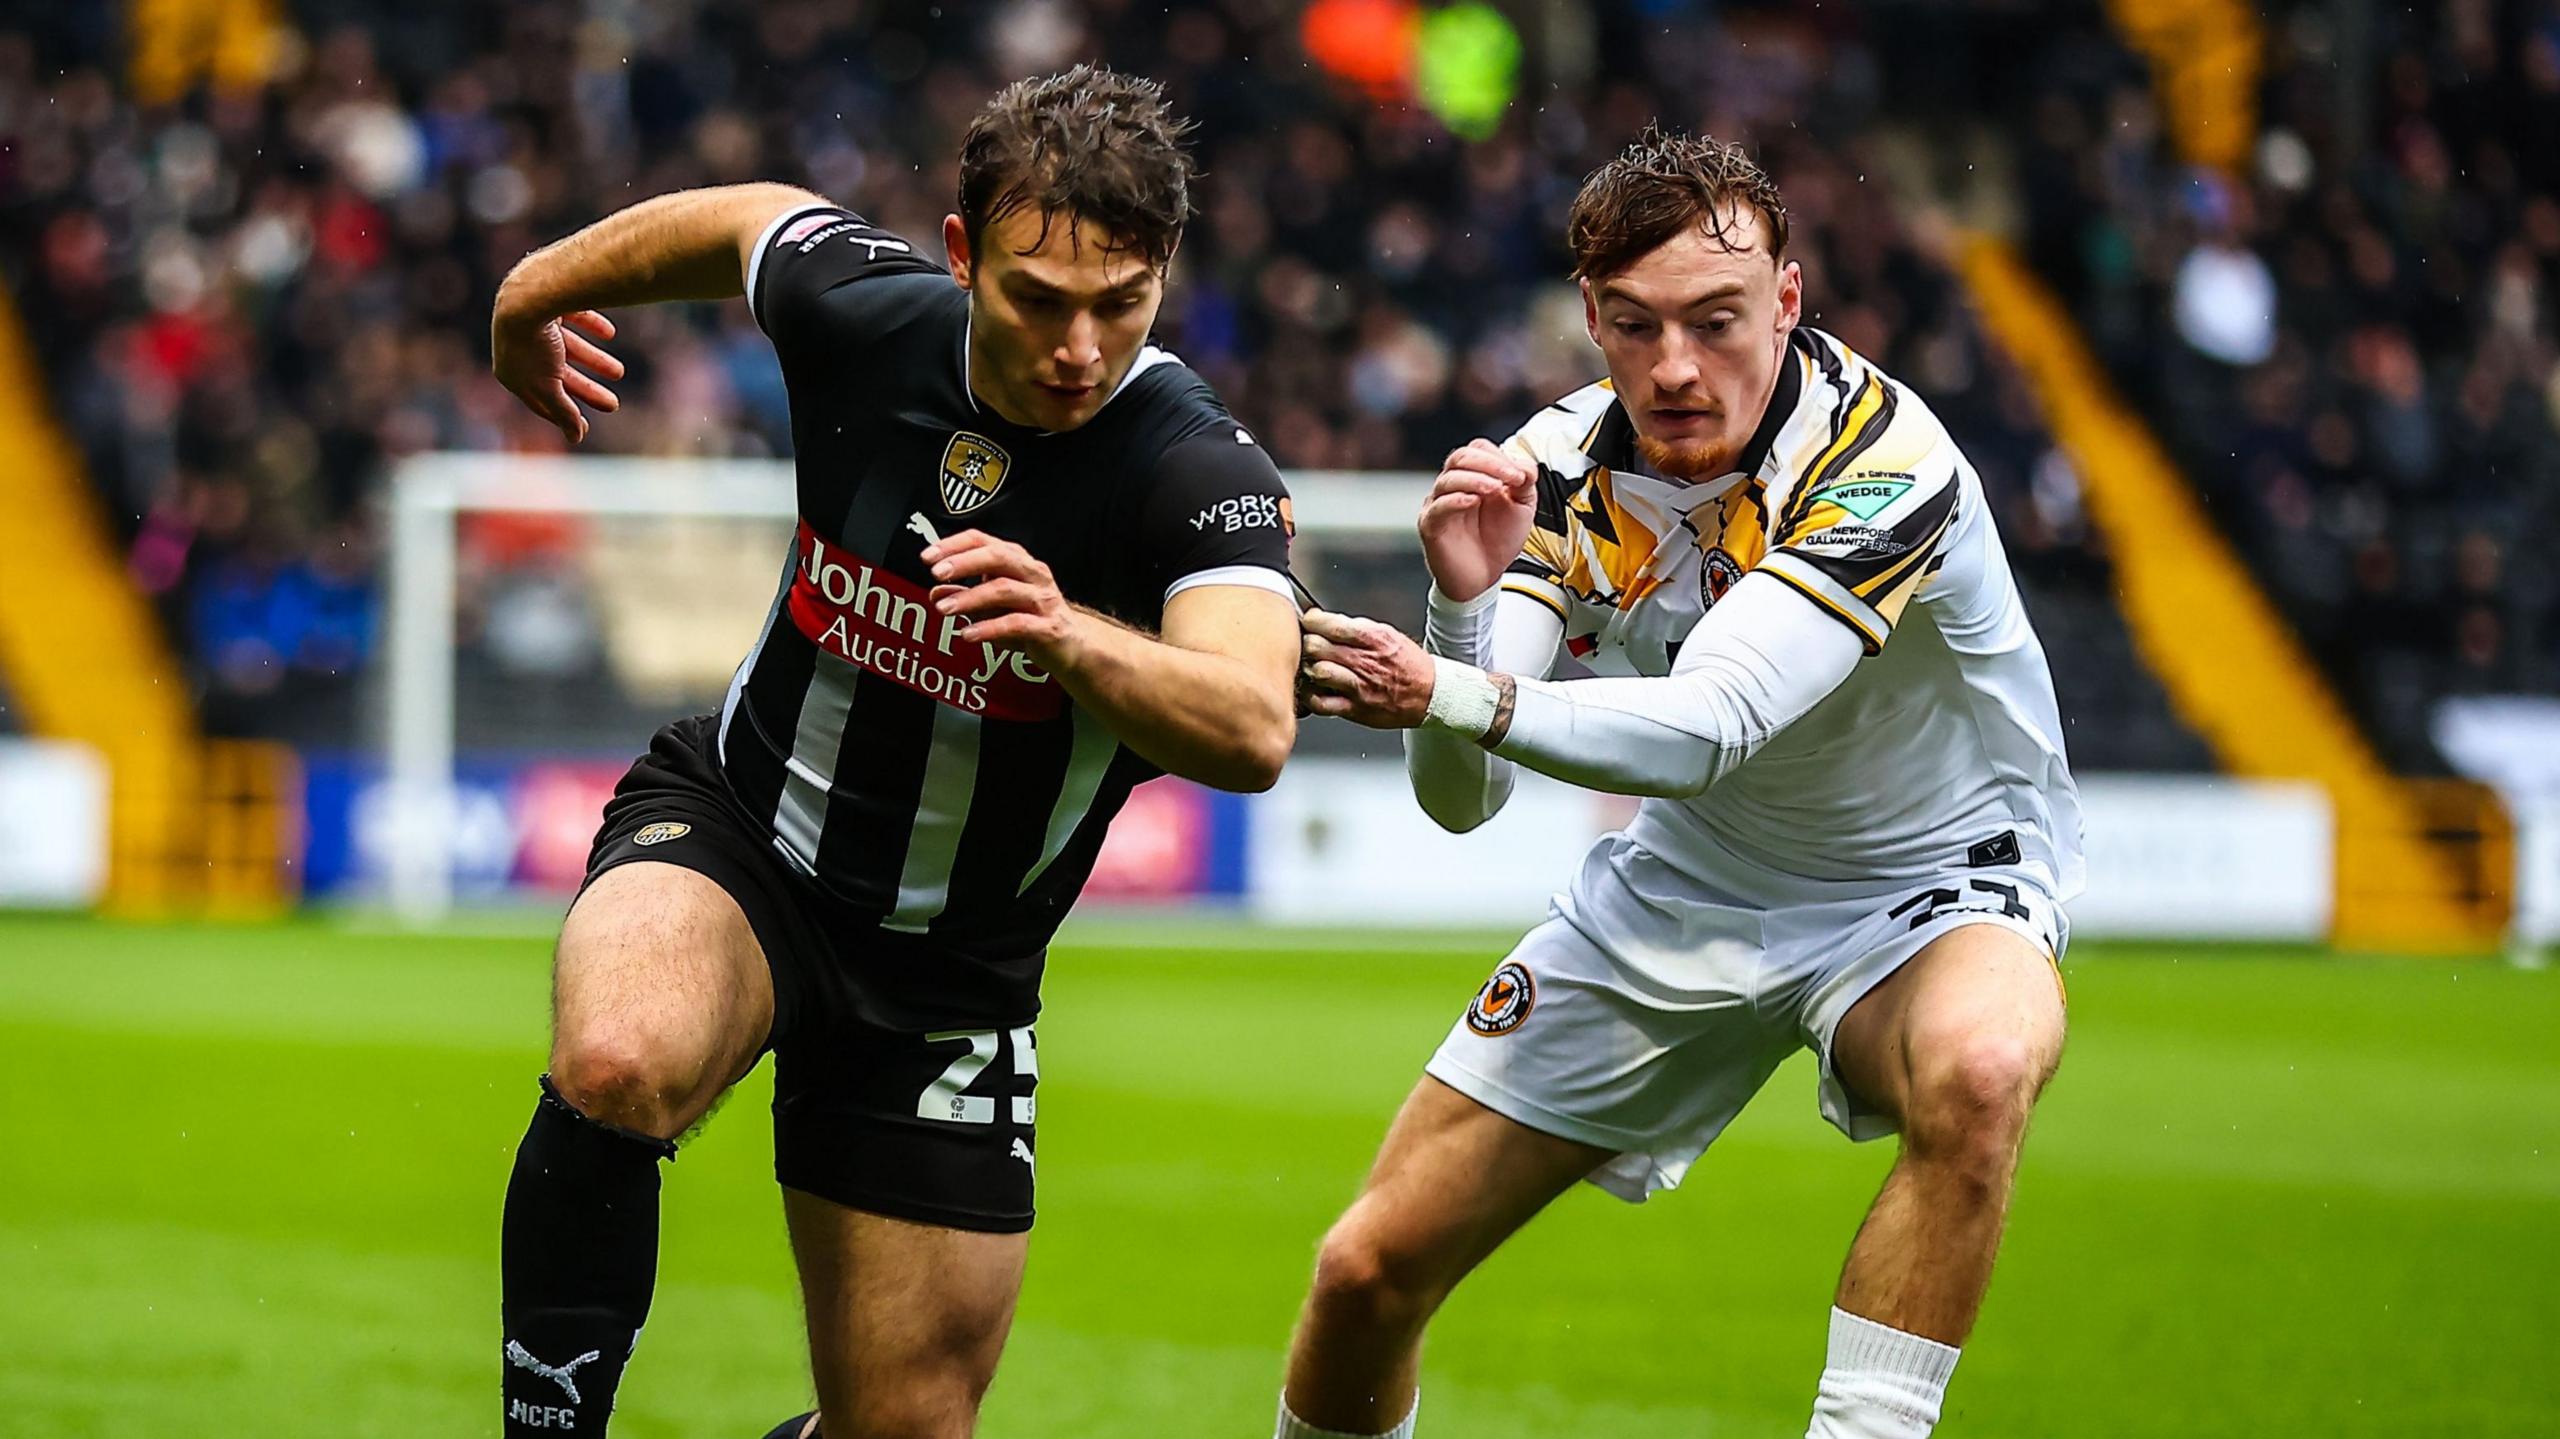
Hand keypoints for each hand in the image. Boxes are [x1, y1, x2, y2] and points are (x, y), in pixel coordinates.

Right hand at [491, 305, 624, 443]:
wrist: (528, 295)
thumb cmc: (533, 345)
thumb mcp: (548, 386)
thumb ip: (563, 412)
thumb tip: (576, 438)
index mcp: (511, 371)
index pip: (540, 400)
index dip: (563, 414)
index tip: (587, 425)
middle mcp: (518, 347)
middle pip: (557, 375)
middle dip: (586, 391)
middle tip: (613, 405)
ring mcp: (532, 322)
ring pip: (567, 347)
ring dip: (594, 360)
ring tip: (620, 372)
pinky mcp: (546, 299)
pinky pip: (571, 314)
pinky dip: (590, 324)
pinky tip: (609, 332)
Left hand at [925, 530, 1078, 663]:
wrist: (1073, 646)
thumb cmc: (1033, 619)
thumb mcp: (993, 606)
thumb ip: (965, 596)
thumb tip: (936, 592)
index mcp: (1018, 561)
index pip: (983, 541)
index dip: (954, 545)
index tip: (928, 556)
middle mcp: (1032, 574)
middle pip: (998, 557)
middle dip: (964, 563)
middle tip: (936, 573)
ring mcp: (1042, 600)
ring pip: (1004, 589)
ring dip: (970, 598)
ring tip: (945, 608)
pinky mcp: (1048, 627)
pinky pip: (1016, 624)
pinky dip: (989, 628)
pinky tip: (968, 634)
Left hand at [1298, 609, 1434, 727]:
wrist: (1429, 694)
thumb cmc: (1408, 664)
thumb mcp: (1387, 634)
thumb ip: (1357, 628)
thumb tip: (1328, 620)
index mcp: (1373, 638)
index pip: (1331, 625)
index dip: (1312, 622)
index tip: (1309, 622)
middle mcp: (1364, 661)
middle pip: (1318, 647)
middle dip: (1307, 643)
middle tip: (1308, 645)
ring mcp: (1359, 686)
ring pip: (1318, 672)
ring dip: (1308, 668)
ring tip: (1310, 667)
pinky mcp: (1355, 709)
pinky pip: (1322, 703)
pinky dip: (1311, 696)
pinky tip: (1315, 690)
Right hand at [1418, 438, 1538, 601]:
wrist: (1483, 578)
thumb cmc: (1496, 543)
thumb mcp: (1521, 508)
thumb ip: (1525, 483)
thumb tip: (1525, 465)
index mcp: (1475, 478)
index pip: (1478, 450)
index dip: (1499, 457)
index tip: (1520, 475)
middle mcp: (1454, 487)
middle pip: (1460, 457)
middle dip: (1488, 463)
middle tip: (1510, 477)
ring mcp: (1440, 504)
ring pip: (1448, 479)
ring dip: (1475, 479)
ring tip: (1494, 490)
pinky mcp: (1432, 525)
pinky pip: (1438, 506)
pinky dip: (1455, 500)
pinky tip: (1472, 502)